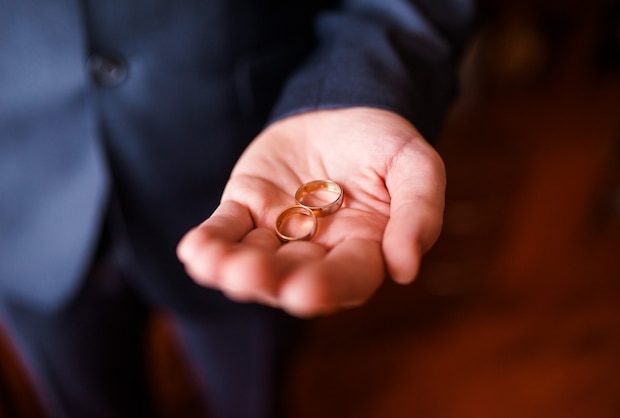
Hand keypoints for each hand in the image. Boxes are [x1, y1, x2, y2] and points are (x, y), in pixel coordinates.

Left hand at [177, 107, 444, 316]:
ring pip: (254, 258)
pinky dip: (211, 241)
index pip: (348, 277)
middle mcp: (318, 250)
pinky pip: (227, 228)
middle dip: (270, 280)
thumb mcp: (416, 166)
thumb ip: (419, 213)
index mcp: (363, 247)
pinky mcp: (247, 206)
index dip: (328, 287)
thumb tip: (405, 269)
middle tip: (249, 278)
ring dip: (231, 267)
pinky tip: (194, 251)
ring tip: (215, 266)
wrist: (345, 109)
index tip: (305, 292)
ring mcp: (279, 231)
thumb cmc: (385, 143)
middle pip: (293, 275)